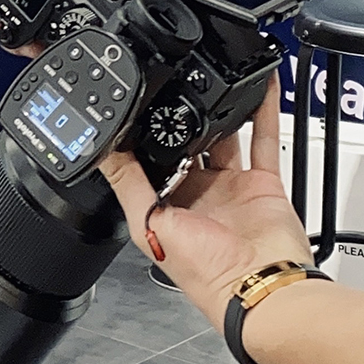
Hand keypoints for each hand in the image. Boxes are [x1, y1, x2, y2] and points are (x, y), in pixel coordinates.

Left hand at [99, 78, 313, 328]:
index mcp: (168, 205)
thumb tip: (99, 150)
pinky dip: (265, 109)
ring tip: (209, 76)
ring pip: (226, 136)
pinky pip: (264, 138)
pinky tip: (259, 84)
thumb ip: (127, 182)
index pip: (153, 159)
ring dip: (221, 108)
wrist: (259, 287)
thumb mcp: (150, 223)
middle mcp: (200, 194)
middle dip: (183, 117)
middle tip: (173, 81)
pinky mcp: (263, 183)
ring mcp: (233, 187)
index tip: (137, 103)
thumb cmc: (206, 274)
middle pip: (189, 144)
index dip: (145, 134)